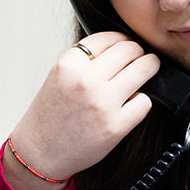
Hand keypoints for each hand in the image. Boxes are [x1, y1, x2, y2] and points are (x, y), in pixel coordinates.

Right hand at [3, 32, 159, 189]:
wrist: (40, 152)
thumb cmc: (50, 116)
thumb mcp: (59, 77)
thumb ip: (85, 60)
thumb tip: (121, 47)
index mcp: (69, 65)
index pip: (108, 37)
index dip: (122, 39)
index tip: (126, 45)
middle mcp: (85, 80)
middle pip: (129, 50)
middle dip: (139, 52)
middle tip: (140, 58)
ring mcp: (102, 103)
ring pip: (143, 69)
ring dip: (149, 68)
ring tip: (147, 71)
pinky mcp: (116, 126)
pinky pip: (144, 101)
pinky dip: (142, 101)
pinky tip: (132, 104)